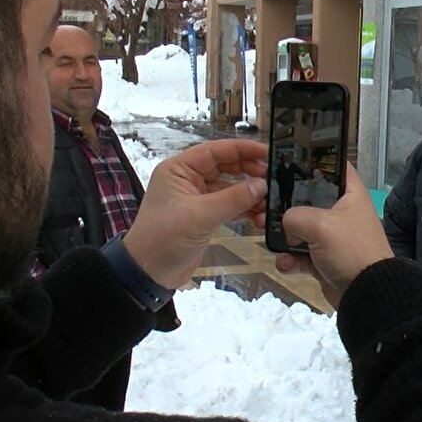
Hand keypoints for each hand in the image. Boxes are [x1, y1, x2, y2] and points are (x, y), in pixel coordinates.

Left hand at [122, 139, 267, 288]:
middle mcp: (188, 179)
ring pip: (230, 187)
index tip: (266, 152)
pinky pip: (230, 205)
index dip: (242, 149)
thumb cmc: (163, 239)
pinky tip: (259, 216)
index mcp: (179, 170)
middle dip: (249, 172)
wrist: (149, 272)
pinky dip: (244, 209)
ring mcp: (197, 198)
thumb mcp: (200, 216)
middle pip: (225, 167)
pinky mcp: (204, 216)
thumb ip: (233, 199)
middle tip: (272, 179)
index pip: (215, 150)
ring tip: (268, 203)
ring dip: (249, 194)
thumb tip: (261, 185)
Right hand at [274, 164, 393, 306]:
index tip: (289, 157)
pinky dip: (290, 260)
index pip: (335, 165)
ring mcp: (332, 238)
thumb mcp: (320, 224)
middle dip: (284, 203)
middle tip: (263, 203)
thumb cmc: (350, 249)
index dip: (315, 158)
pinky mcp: (323, 260)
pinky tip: (286, 264)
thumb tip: (286, 226)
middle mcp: (341, 212)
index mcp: (350, 194)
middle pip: (308, 198)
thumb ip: (294, 215)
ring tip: (263, 233)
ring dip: (281, 234)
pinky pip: (299, 255)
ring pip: (299, 228)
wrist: (367, 294)